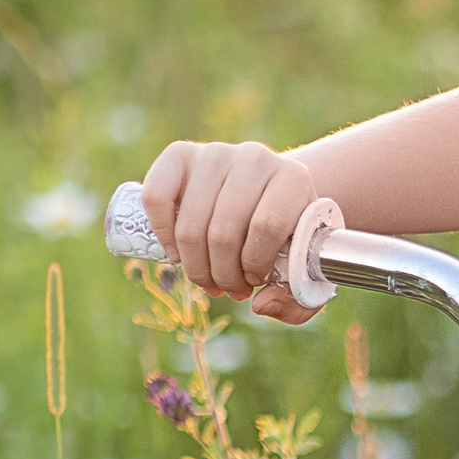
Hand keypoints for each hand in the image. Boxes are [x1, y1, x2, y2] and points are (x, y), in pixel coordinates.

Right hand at [140, 137, 327, 325]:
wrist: (264, 192)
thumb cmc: (286, 235)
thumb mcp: (303, 267)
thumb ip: (296, 299)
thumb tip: (260, 305)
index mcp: (292, 179)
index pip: (267, 225)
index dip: (255, 264)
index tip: (256, 281)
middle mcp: (254, 158)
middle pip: (224, 231)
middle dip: (223, 274)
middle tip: (229, 288)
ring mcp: (214, 154)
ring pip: (191, 225)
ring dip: (196, 266)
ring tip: (209, 278)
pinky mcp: (180, 155)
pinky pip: (155, 196)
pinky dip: (162, 234)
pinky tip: (178, 254)